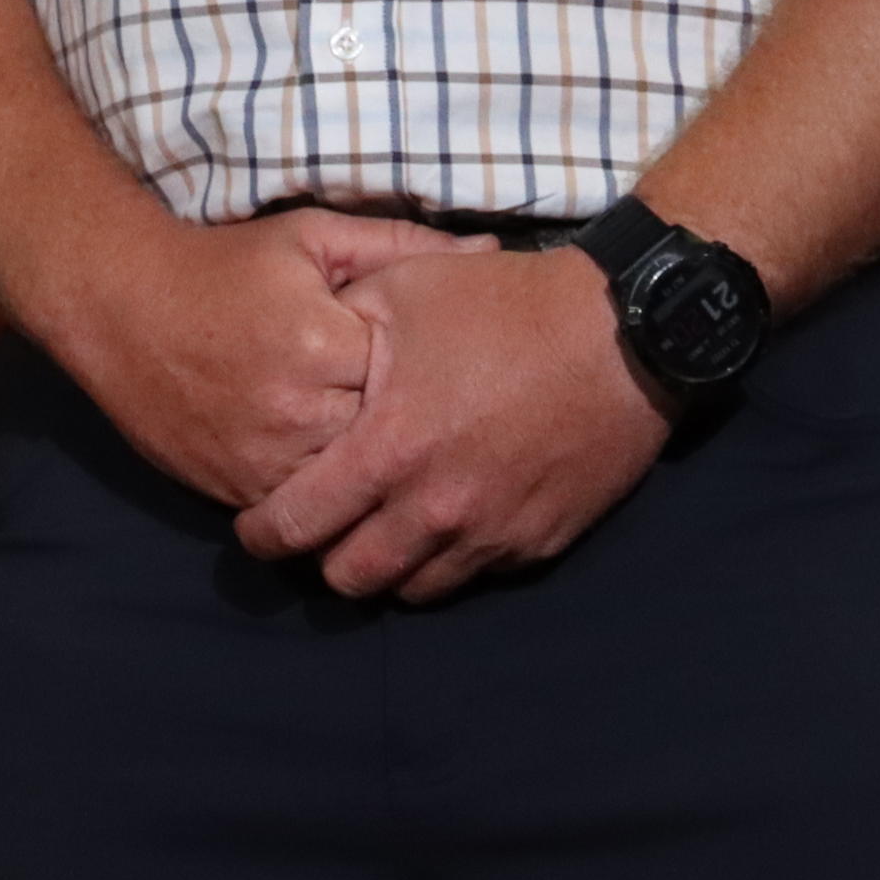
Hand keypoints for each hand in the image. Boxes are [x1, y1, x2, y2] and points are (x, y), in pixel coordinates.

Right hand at [50, 209, 487, 509]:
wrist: (122, 307)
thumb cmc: (226, 266)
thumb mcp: (313, 238)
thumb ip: (403, 247)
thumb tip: (493, 253)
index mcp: (323, 343)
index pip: (410, 382)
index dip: (432, 380)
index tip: (449, 375)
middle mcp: (295, 410)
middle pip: (386, 445)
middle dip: (410, 437)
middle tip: (439, 430)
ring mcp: (263, 459)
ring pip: (348, 491)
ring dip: (373, 480)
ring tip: (400, 460)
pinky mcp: (236, 490)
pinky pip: (304, 512)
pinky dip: (328, 501)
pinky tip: (349, 484)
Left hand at [234, 240, 666, 602]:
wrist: (623, 334)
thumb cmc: (504, 304)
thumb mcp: (403, 288)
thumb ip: (339, 326)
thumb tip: (296, 350)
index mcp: (388, 449)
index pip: (296, 525)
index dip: (262, 534)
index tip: (255, 528)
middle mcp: (434, 509)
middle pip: (350, 579)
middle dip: (323, 560)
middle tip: (324, 530)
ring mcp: (491, 534)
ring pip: (412, 590)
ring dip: (389, 566)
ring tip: (384, 529)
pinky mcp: (538, 544)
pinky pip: (475, 574)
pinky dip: (451, 557)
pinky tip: (450, 517)